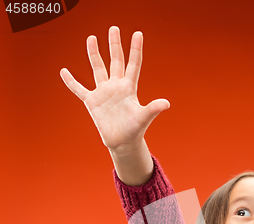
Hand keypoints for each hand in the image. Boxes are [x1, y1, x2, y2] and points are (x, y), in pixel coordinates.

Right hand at [60, 26, 169, 150]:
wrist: (123, 143)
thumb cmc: (135, 131)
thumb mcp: (143, 118)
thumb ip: (153, 109)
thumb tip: (166, 103)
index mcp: (129, 88)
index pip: (133, 64)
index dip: (135, 49)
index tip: (138, 33)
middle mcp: (116, 87)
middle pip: (115, 61)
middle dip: (115, 45)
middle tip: (114, 28)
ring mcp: (103, 93)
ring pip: (98, 69)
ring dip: (94, 54)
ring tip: (92, 38)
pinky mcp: (92, 102)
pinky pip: (78, 89)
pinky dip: (71, 81)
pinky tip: (64, 71)